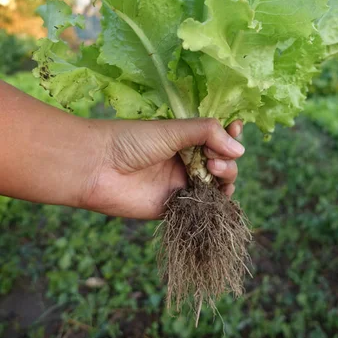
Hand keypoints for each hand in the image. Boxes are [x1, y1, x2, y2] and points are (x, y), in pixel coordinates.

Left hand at [82, 118, 243, 219]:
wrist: (97, 167)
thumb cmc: (131, 140)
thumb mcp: (173, 129)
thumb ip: (206, 133)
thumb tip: (240, 150)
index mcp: (183, 138)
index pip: (216, 136)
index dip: (230, 134)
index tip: (237, 129)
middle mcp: (184, 160)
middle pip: (221, 161)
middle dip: (226, 159)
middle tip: (213, 159)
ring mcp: (179, 184)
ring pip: (215, 185)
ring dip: (225, 178)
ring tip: (215, 172)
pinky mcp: (172, 208)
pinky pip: (201, 208)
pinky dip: (214, 204)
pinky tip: (218, 197)